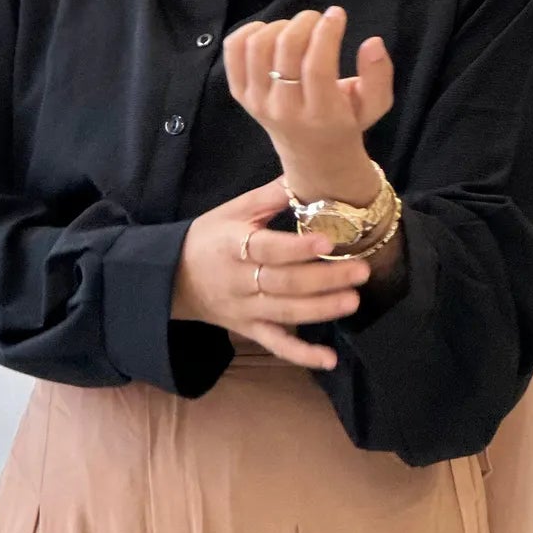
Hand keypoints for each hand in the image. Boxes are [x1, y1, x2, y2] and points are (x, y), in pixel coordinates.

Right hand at [172, 175, 371, 371]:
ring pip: (285, 313)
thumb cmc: (208, 238)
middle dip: (324, 278)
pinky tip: (329, 360)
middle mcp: (239, 281)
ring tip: (353, 300)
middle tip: (360, 271)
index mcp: (233, 246)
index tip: (327, 240)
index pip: (268, 249)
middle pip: (284, 283)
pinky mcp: (249, 330)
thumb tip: (306, 172)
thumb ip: (269, 197)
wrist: (171, 279)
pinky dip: (302, 355)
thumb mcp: (232, 211)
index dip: (297, 247)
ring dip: (321, 309)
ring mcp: (245, 310)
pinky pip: (276, 345)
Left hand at [222, 7, 393, 172]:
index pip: (317, 66)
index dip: (327, 33)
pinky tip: (269, 31)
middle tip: (317, 18)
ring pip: (258, 46)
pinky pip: (234, 51)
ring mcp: (258, 102)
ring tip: (296, 28)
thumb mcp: (374, 106)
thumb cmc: (347, 122)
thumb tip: (373, 42)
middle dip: (305, 22)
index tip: (337, 14)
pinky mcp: (240, 94)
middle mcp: (284, 110)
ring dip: (279, 26)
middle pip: (286, 50)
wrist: (313, 156)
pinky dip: (249, 31)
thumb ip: (378, 75)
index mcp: (320, 115)